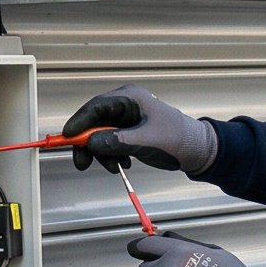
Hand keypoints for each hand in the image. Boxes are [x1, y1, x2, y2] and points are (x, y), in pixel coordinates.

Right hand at [62, 84, 217, 174]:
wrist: (198, 151)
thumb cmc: (179, 139)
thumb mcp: (148, 140)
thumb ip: (119, 141)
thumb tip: (91, 142)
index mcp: (130, 98)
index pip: (96, 107)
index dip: (79, 122)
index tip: (67, 137)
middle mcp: (125, 106)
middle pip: (94, 122)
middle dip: (88, 143)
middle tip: (83, 163)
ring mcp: (127, 120)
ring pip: (100, 136)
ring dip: (102, 154)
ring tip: (116, 168)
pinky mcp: (129, 133)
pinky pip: (110, 143)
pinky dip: (112, 156)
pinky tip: (124, 164)